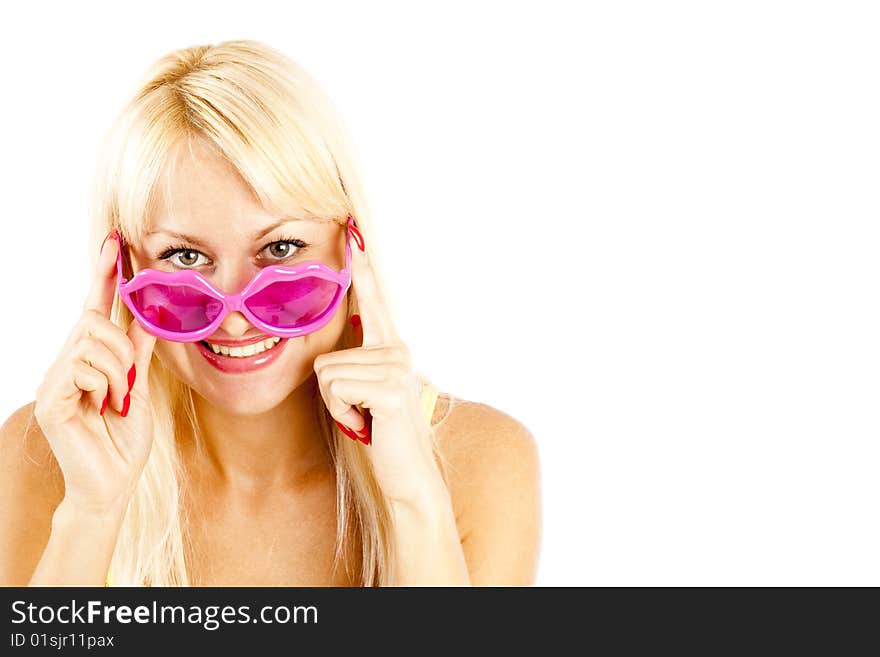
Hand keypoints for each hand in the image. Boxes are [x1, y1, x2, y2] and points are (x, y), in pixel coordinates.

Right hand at [34, 231, 156, 513]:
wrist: (113, 482)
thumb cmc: (125, 439)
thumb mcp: (139, 385)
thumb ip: (138, 349)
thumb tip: (146, 311)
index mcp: (89, 359)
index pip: (95, 308)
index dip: (105, 274)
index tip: (114, 240)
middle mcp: (67, 364)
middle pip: (92, 320)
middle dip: (120, 344)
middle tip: (128, 380)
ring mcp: (55, 380)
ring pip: (90, 340)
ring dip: (116, 368)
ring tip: (117, 399)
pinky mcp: (50, 399)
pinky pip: (83, 366)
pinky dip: (106, 384)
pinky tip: (105, 406)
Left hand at [313, 222, 443, 504]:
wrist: (407, 474)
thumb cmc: (380, 432)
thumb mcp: (364, 391)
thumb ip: (356, 363)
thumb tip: (334, 350)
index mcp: (391, 347)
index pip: (374, 299)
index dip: (362, 265)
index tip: (353, 228)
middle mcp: (397, 349)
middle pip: (327, 353)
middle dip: (332, 390)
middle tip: (361, 413)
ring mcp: (396, 367)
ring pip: (326, 371)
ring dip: (336, 403)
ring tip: (364, 417)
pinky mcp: (389, 388)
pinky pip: (334, 386)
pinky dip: (340, 412)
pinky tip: (365, 423)